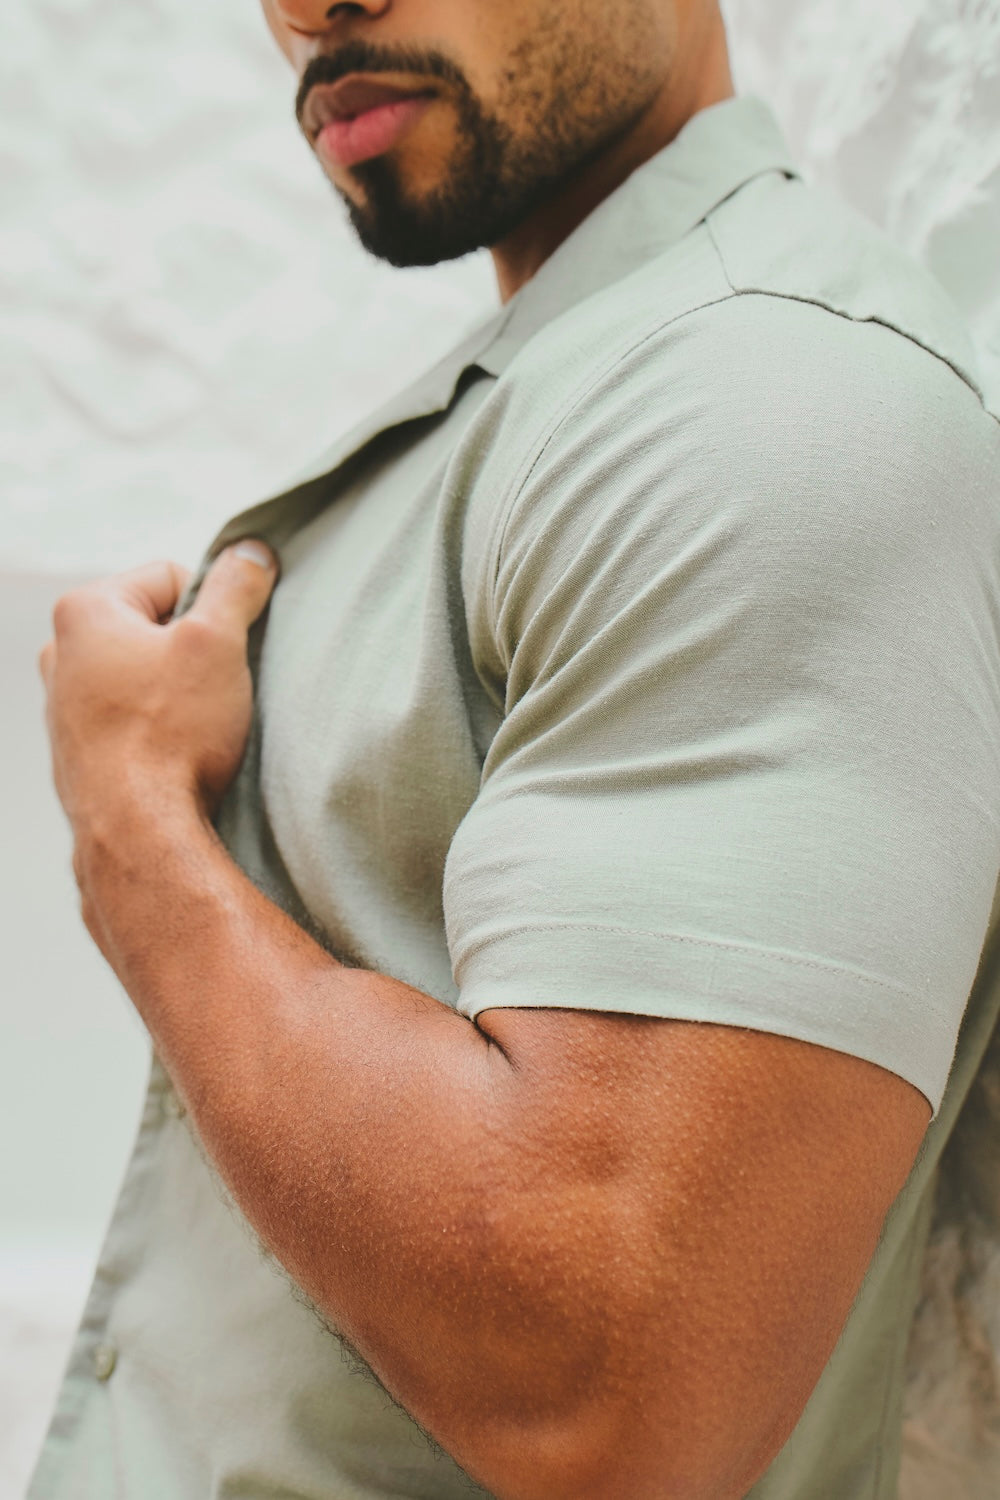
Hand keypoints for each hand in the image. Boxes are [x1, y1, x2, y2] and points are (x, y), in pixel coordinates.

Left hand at [39, 541, 278, 835]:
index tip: (225, 650)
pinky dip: (158, 732)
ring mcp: (64, 708)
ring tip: (196, 729)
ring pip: (143, 678)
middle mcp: (62, 655)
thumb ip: (236, 586)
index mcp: (85, 612)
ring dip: (177, 695)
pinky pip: (131, 723)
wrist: (137, 833)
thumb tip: (251, 554)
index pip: (171, 577)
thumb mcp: (217, 642)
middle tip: (215, 690)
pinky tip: (177, 757)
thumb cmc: (169, 733)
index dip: (213, 609)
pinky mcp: (78, 754)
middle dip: (192, 654)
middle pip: (155, 628)